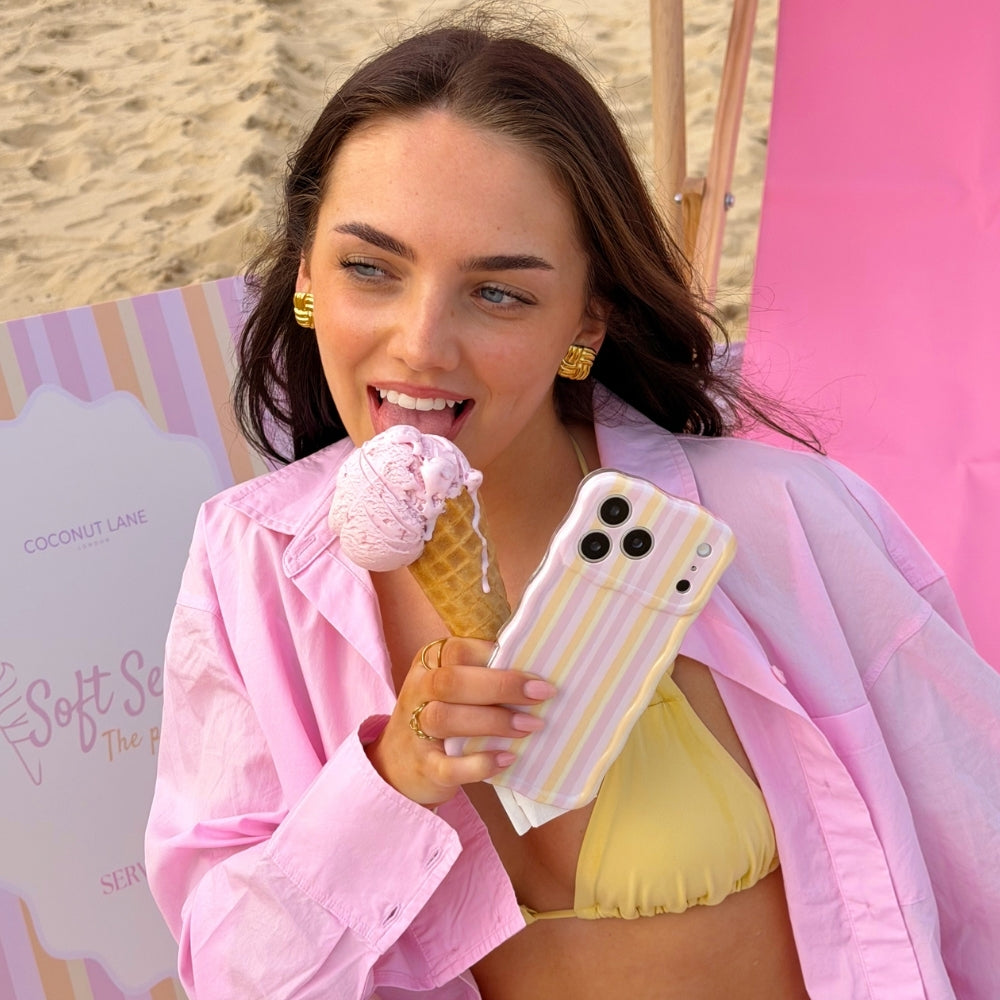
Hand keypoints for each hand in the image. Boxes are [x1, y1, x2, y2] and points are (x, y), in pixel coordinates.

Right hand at [365, 636, 555, 806]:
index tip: (536, 674)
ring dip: (494, 721)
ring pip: (446, 719)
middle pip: (451, 681)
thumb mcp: (451, 687)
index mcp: (429, 664)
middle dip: (501, 686)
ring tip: (529, 726)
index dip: (498, 658)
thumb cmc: (441, 714)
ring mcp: (415, 731)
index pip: (457, 650)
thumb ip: (482, 673)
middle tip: (541, 695)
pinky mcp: (423, 767)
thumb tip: (535, 669)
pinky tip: (507, 759)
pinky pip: (448, 766)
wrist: (396, 764)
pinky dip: (480, 763)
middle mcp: (418, 692)